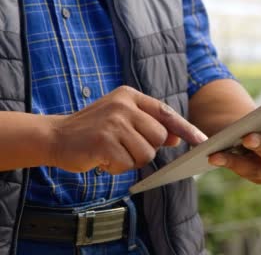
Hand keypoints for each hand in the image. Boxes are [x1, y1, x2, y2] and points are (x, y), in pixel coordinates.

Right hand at [47, 86, 206, 174]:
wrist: (55, 136)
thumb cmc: (93, 130)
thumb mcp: (123, 119)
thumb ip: (150, 125)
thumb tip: (179, 137)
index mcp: (130, 96)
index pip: (166, 113)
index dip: (186, 129)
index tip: (203, 141)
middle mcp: (124, 106)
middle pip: (159, 137)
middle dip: (146, 148)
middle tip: (123, 146)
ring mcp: (114, 123)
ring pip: (146, 153)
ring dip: (131, 160)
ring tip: (112, 151)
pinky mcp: (104, 142)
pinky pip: (128, 164)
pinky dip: (117, 167)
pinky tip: (102, 158)